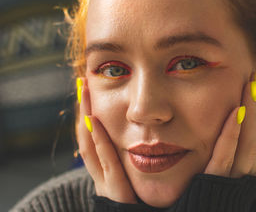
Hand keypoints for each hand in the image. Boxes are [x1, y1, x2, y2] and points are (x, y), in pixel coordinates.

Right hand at [77, 78, 137, 203]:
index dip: (87, 114)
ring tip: (85, 94)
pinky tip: (95, 121)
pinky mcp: (115, 192)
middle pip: (86, 137)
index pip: (92, 137)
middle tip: (82, 84)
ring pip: (90, 146)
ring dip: (86, 118)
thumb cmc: (146, 197)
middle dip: (83, 110)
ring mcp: (105, 183)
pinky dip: (99, 142)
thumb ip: (130, 152)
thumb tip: (134, 127)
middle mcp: (101, 175)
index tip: (89, 91)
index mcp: (105, 168)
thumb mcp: (134, 171)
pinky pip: (107, 162)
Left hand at [204, 71, 255, 177]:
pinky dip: (232, 136)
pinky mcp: (212, 184)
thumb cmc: (194, 191)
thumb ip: (223, 146)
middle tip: (255, 79)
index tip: (254, 87)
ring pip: (248, 146)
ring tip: (249, 88)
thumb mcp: (211, 165)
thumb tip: (231, 117)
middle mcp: (240, 175)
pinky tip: (236, 112)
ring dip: (251, 115)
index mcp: (241, 169)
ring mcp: (229, 180)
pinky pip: (225, 159)